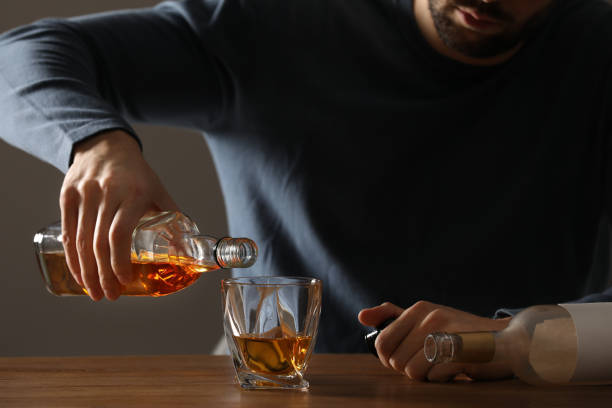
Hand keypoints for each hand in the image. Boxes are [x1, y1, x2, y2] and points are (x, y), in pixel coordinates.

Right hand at [60, 130, 177, 300]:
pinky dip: (71, 257)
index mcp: (133, 194)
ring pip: (80, 240)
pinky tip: (78, 273)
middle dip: (103, 274)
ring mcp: (84, 194)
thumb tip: (186, 252)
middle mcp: (106, 193)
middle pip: (98, 242)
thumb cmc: (136, 174)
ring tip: (93, 292)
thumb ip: (173, 219)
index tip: (125, 280)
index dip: (120, 261)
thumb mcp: (159, 191)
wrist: (105, 145)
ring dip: (86, 271)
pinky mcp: (67, 196)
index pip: (120, 233)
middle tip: (109, 296)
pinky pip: (67, 231)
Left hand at [358, 301, 511, 381]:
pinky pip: (433, 378)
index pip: (381, 343)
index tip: (404, 359)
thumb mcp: (427, 317)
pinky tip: (456, 369)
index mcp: (419, 309)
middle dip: (407, 368)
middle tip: (428, 363)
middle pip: (394, 360)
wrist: (507, 341)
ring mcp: (444, 333)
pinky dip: (442, 379)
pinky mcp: (458, 352)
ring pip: (411, 372)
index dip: (389, 359)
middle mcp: (429, 317)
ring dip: (426, 375)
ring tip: (443, 365)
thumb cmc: (463, 333)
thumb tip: (361, 316)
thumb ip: (394, 316)